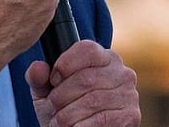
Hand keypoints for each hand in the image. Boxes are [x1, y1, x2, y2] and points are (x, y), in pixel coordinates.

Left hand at [26, 40, 140, 126]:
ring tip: (59, 122)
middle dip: (61, 97)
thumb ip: (39, 78)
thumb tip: (38, 68)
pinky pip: (100, 120)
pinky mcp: (131, 116)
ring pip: (91, 101)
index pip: (87, 49)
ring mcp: (129, 94)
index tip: (53, 81)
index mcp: (104, 58)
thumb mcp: (48, 93)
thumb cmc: (66, 110)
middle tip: (53, 109)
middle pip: (85, 78)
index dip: (64, 65)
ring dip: (67, 116)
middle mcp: (121, 72)